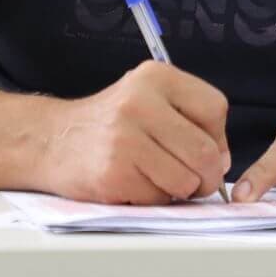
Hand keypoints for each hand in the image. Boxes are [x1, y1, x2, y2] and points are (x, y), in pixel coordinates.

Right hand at [40, 62, 229, 204]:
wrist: (53, 140)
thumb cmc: (110, 124)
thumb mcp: (149, 99)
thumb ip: (190, 119)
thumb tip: (222, 159)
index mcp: (155, 77)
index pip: (214, 108)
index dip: (219, 137)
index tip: (207, 148)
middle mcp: (139, 102)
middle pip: (204, 151)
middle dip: (208, 176)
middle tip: (197, 181)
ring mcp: (124, 138)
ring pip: (185, 180)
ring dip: (180, 190)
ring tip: (160, 178)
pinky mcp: (113, 172)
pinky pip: (157, 198)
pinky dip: (153, 199)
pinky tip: (135, 183)